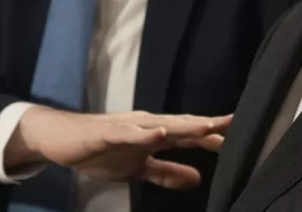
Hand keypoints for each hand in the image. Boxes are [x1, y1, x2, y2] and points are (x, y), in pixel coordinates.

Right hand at [4, 107, 231, 188]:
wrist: (61, 139)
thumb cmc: (100, 150)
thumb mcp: (138, 168)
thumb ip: (167, 172)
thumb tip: (199, 179)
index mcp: (153, 134)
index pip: (188, 135)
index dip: (212, 136)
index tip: (241, 137)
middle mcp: (144, 125)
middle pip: (180, 125)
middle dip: (206, 125)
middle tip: (233, 123)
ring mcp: (126, 126)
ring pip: (159, 125)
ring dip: (182, 125)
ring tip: (206, 125)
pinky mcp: (106, 132)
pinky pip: (128, 133)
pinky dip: (144, 132)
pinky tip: (158, 132)